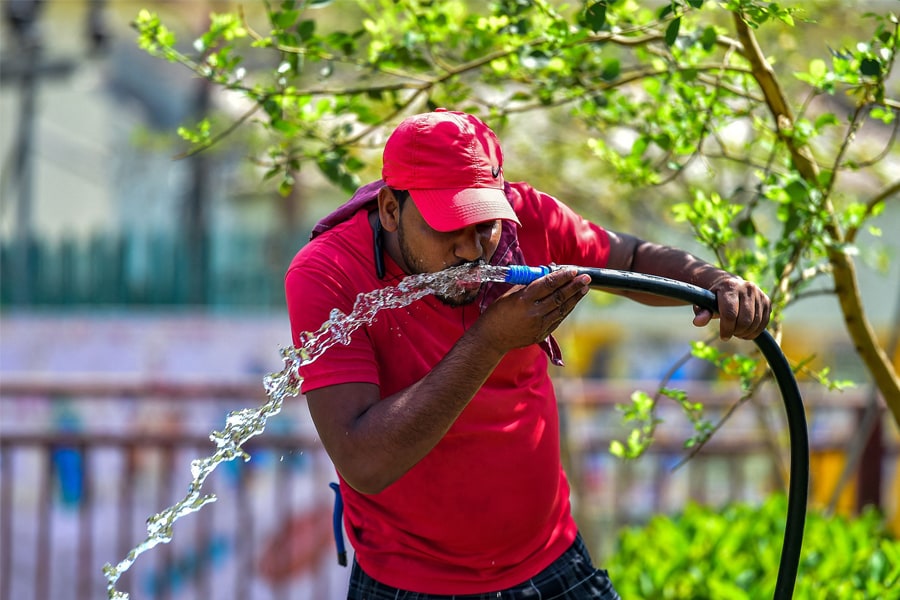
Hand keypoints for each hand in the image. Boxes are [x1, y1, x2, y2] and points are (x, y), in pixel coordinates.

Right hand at [476, 268, 591, 350]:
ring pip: (562, 309)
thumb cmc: (498, 312)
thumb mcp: (510, 294)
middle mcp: (534, 313)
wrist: (491, 338)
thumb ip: (529, 284)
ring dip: (575, 298)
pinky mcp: (541, 334)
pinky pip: (558, 319)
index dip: (563, 276)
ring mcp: (539, 325)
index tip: (573, 270)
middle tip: (586, 278)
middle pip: (559, 296)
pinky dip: (566, 309)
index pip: (549, 284)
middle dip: (574, 286)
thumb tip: (547, 273)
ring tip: (584, 288)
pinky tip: (572, 302)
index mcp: (524, 299)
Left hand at [693, 277, 770, 339]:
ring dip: (745, 333)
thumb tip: (697, 322)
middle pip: (745, 320)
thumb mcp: (705, 303)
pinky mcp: (767, 301)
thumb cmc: (715, 297)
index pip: (730, 314)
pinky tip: (746, 331)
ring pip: (755, 323)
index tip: (723, 337)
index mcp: (730, 287)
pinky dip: (755, 331)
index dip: (726, 329)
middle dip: (736, 332)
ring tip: (736, 332)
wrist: (730, 285)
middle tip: (729, 334)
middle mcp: (747, 288)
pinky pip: (764, 322)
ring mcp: (759, 294)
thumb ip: (702, 312)